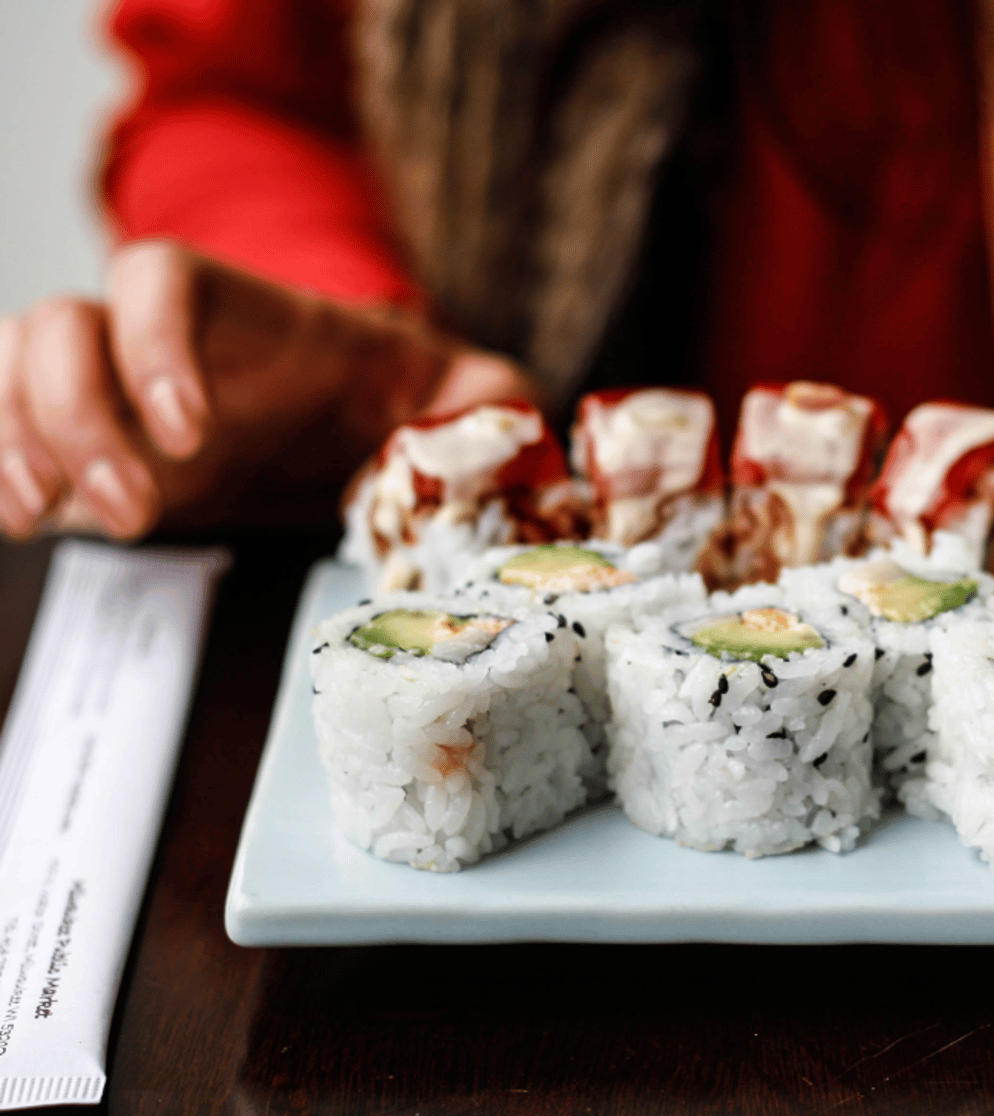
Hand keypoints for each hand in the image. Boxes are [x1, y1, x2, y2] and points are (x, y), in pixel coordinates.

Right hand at [0, 240, 537, 538]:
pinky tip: (13, 522)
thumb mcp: (460, 398)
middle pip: (59, 326)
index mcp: (245, 317)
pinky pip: (1, 429)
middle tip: (132, 510)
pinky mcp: (83, 445)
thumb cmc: (393, 401)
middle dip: (73, 416)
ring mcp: (107, 390)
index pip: (160, 277)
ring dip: (13, 441)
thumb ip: (491, 405)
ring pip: (8, 371)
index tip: (191, 430)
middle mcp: (156, 341)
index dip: (154, 341)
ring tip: (46, 518)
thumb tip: (507, 438)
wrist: (348, 424)